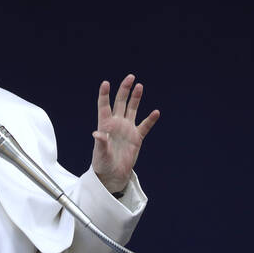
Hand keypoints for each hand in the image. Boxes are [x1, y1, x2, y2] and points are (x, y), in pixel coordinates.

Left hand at [91, 74, 159, 193]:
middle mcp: (116, 123)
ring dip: (136, 98)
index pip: (104, 106)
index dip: (104, 94)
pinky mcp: (136, 138)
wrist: (113, 175)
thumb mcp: (100, 154)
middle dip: (124, 89)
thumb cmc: (102, 164)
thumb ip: (100, 143)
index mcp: (105, 125)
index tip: (105, 83)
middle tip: (130, 77)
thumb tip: (97, 133)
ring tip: (139, 86)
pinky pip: (145, 126)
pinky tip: (156, 112)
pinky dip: (150, 119)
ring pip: (132, 109)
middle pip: (120, 102)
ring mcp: (127, 129)